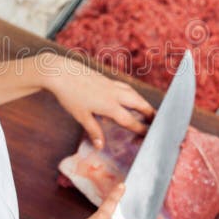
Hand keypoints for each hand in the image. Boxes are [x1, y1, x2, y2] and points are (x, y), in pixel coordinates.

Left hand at [38, 54, 154, 147]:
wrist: (61, 72)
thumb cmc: (70, 95)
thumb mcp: (81, 116)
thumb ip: (94, 131)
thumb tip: (101, 146)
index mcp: (110, 105)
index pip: (130, 120)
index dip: (141, 128)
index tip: (148, 135)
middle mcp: (114, 94)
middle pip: (138, 103)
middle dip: (149, 112)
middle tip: (157, 120)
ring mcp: (111, 84)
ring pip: (133, 93)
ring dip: (142, 101)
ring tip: (146, 109)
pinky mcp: (106, 78)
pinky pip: (124, 87)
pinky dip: (131, 93)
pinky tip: (128, 96)